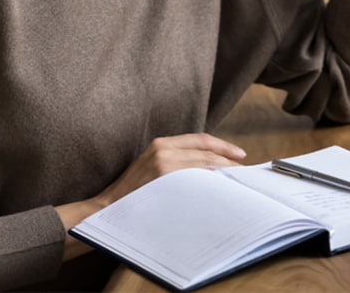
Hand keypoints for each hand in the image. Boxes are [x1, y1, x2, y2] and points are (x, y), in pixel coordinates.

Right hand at [56, 133, 245, 258]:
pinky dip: (210, 183)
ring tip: (236, 182)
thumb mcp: (152, 167)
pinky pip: (194, 180)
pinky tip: (219, 191)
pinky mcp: (162, 179)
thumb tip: (209, 167)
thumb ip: (175, 162)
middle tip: (244, 172)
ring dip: (223, 173)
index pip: (201, 139)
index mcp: (161, 143)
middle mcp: (163, 149)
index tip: (240, 155)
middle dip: (228, 161)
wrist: (105, 210)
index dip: (223, 146)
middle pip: (206, 152)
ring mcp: (163, 164)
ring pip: (204, 165)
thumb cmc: (131, 193)